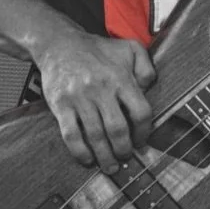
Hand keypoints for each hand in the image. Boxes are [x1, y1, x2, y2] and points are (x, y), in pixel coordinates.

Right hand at [34, 31, 154, 173]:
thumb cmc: (95, 49)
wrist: (58, 43)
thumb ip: (146, 67)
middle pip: (118, 129)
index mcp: (120, 78)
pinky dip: (80, 151)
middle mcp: (101, 89)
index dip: (144, 132)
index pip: (140, 112)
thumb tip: (150, 89)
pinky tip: (87, 158)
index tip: (141, 141)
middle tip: (125, 157)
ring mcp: (79, 98)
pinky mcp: (61, 105)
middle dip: (124, 150)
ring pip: (96, 136)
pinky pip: (71, 135)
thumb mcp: (129, 48)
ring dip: (105, 156)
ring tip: (110, 165)